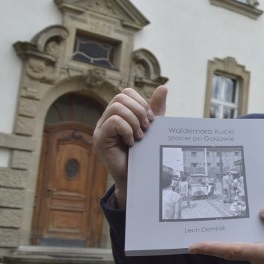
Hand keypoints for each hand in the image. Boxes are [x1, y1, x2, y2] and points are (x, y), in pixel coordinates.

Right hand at [93, 86, 167, 208]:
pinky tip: (131, 142)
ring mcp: (101, 128)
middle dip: (139, 111)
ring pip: (117, 108)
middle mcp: (106, 118)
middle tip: (146, 128)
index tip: (151, 119)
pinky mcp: (99, 139)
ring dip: (134, 121)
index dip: (141, 102)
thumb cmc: (144, 152)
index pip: (126, 93)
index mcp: (118, 113)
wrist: (138, 176)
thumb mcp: (153, 127)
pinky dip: (127, 130)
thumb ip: (156, 108)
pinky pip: (114, 122)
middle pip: (121, 97)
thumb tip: (163, 87)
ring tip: (139, 136)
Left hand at [188, 204, 263, 263]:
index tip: (192, 247)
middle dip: (226, 233)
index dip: (210, 248)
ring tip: (239, 213)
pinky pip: (259, 246)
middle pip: (238, 245)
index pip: (231, 250)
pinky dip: (257, 235)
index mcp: (263, 255)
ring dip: (245, 232)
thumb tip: (263, 212)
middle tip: (210, 218)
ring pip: (250, 245)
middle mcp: (260, 262)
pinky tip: (262, 223)